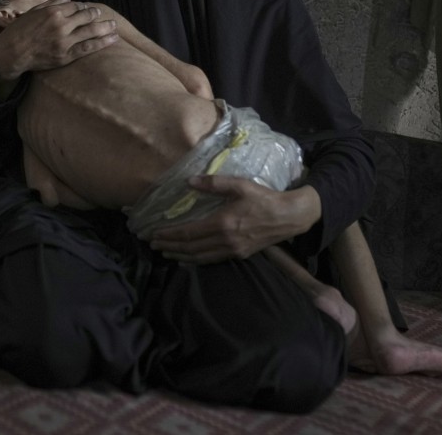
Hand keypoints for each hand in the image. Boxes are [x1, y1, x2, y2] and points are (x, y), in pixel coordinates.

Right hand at [0, 0, 118, 82]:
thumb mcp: (36, 11)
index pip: (75, 6)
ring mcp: (64, 41)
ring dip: (105, 27)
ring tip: (114, 26)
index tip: (88, 9)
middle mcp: (60, 24)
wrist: (11, 53)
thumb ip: (55, 1)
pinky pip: (87, 48)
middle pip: (86, 17)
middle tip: (101, 15)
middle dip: (96, 14)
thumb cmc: (20, 30)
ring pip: (90, 31)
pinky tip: (112, 39)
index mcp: (53, 11)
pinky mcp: (65, 56)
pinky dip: (102, 43)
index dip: (83, 7)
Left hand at [149, 175, 319, 262]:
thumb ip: (214, 183)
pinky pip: (211, 260)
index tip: (153, 234)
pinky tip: (187, 258)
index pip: (188, 233)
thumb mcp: (239, 185)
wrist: (289, 217)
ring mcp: (232, 250)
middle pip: (190, 247)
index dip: (169, 234)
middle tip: (152, 244)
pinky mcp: (239, 254)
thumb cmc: (263, 198)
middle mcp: (225, 240)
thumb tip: (189, 181)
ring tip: (165, 252)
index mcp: (222, 223)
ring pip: (199, 257)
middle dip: (169, 246)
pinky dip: (195, 260)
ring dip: (179, 255)